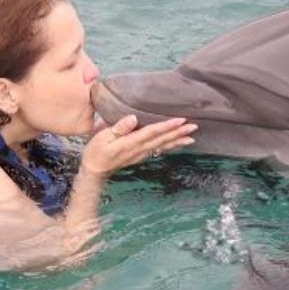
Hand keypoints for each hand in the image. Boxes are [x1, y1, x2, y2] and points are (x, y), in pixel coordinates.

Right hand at [80, 114, 197, 176]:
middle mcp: (139, 149)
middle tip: (193, 127)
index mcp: (131, 142)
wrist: (95, 170)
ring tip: (191, 137)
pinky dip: (170, 147)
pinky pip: (159, 150)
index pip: (152, 132)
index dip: (167, 126)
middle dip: (178, 133)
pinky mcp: (140, 156)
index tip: (180, 120)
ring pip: (163, 146)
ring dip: (178, 141)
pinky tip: (177, 144)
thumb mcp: (102, 137)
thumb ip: (118, 128)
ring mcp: (141, 154)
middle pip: (162, 140)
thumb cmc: (96, 151)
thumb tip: (133, 118)